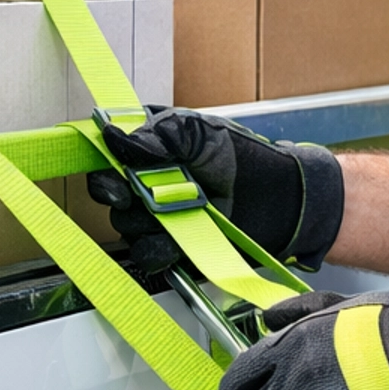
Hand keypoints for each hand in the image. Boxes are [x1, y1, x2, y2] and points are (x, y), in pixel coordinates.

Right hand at [87, 109, 343, 271]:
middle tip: (142, 197)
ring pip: (128, 229)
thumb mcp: (200, 134)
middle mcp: (150, 186)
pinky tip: (179, 240)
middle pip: (112, 200)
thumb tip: (111, 136)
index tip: (115, 179)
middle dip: (125, 200)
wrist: (283, 198)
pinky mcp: (176, 249)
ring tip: (179, 213)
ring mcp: (162, 219)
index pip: (108, 163)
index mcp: (151, 153)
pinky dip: (160, 250)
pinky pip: (149, 256)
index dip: (105, 173)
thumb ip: (157, 136)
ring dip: (147, 224)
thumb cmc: (246, 158)